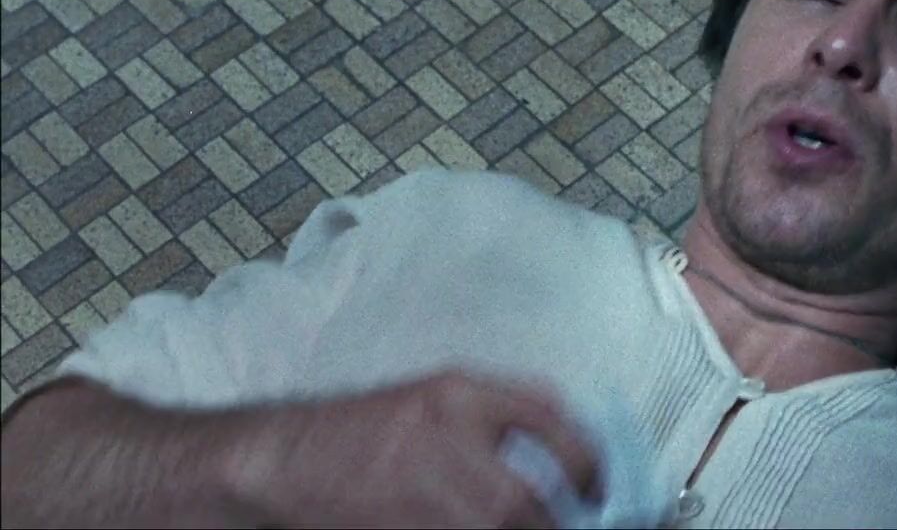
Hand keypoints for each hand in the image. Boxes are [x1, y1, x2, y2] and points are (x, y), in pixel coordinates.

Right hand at [236, 369, 599, 527]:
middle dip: (565, 519)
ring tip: (536, 524)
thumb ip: (504, 408)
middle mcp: (443, 440)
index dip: (591, 461)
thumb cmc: (359, 432)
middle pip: (534, 498)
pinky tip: (477, 528)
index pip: (552, 422)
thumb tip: (573, 439)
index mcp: (455, 395)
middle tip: (577, 520)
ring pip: (506, 526)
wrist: (279, 465)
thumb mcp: (435, 394)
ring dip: (531, 529)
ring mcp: (422, 496)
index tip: (602, 484)